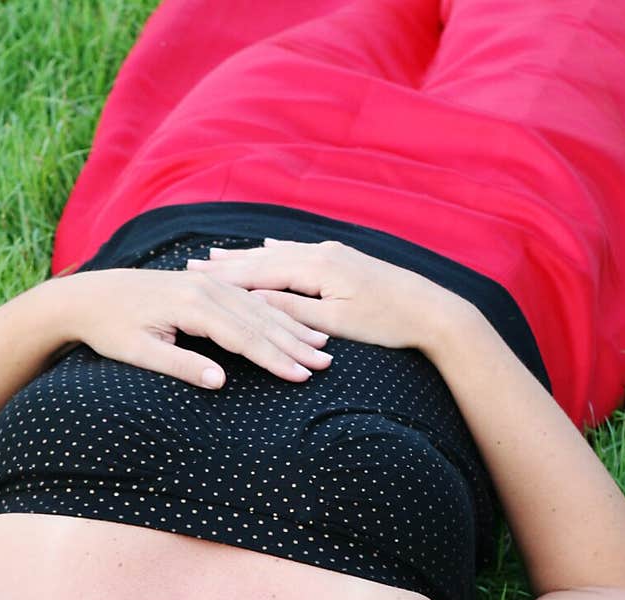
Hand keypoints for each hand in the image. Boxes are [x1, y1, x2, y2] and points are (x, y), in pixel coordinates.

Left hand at [53, 265, 333, 387]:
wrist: (88, 296)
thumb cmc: (110, 329)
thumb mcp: (139, 352)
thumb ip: (180, 366)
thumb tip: (219, 382)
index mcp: (192, 306)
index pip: (244, 337)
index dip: (274, 359)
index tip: (300, 377)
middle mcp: (204, 290)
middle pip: (259, 319)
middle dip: (294, 343)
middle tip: (325, 364)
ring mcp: (206, 285)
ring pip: (258, 307)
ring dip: (290, 326)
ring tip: (320, 344)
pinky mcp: (203, 285)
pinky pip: (246, 299)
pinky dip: (271, 313)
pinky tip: (289, 322)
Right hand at [185, 239, 464, 353]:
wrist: (433, 311)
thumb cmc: (387, 323)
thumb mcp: (336, 324)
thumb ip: (294, 312)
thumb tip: (256, 304)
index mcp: (317, 268)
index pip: (260, 271)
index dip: (224, 276)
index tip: (192, 277)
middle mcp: (322, 253)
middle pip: (264, 257)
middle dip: (227, 263)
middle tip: (191, 265)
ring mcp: (333, 254)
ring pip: (279, 253)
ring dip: (246, 257)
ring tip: (215, 256)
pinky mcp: (342, 260)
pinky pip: (297, 254)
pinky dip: (274, 254)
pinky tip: (265, 250)